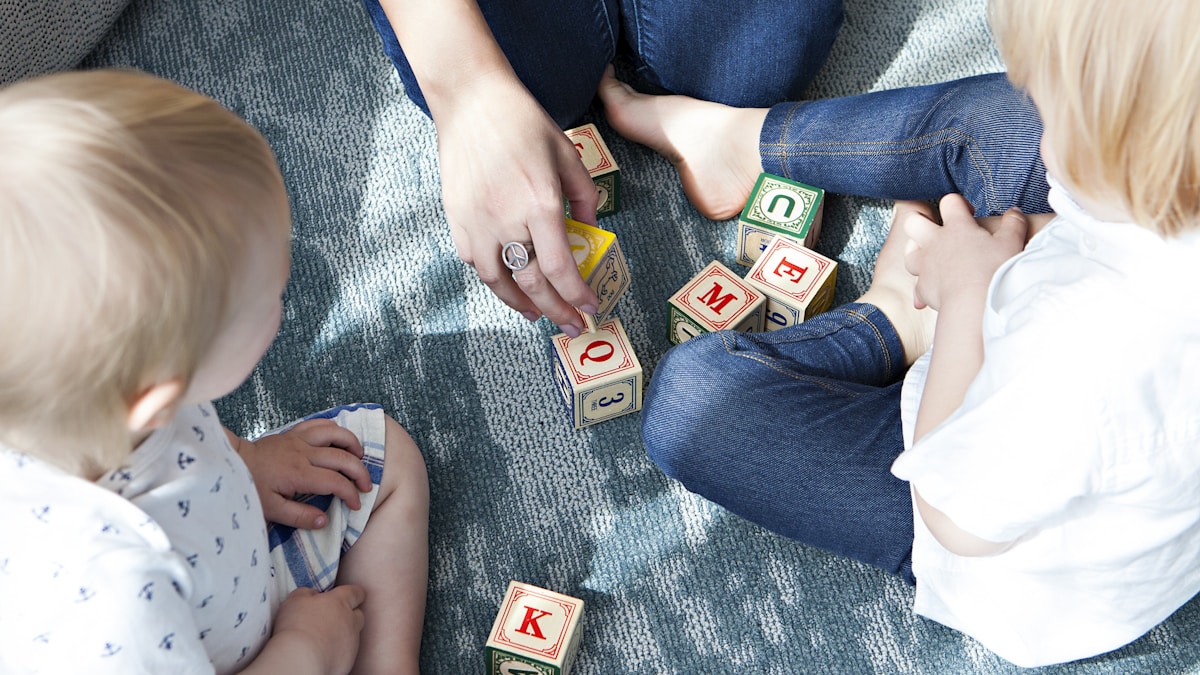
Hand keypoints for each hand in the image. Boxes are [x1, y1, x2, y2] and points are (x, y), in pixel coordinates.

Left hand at [229, 419, 371, 528]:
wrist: (232, 463)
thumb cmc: (250, 488)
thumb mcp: (271, 510)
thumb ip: (299, 516)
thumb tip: (325, 520)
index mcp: (298, 474)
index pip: (335, 482)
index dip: (350, 494)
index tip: (355, 505)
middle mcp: (303, 453)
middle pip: (342, 457)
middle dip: (360, 472)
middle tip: (366, 486)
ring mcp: (299, 439)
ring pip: (335, 433)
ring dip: (352, 444)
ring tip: (360, 457)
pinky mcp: (294, 432)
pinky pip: (320, 423)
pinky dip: (335, 428)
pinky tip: (340, 439)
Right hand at [268, 585, 365, 674]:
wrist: (301, 659)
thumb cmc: (296, 626)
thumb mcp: (296, 598)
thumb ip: (308, 593)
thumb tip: (313, 594)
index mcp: (340, 602)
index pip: (356, 592)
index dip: (353, 594)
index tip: (348, 596)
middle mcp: (351, 620)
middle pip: (358, 614)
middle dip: (350, 615)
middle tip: (332, 618)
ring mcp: (352, 641)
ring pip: (354, 634)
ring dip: (343, 634)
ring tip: (325, 638)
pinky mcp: (349, 660)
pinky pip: (347, 652)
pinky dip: (339, 651)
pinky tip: (324, 652)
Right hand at [434, 73, 599, 336]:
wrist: (471, 101)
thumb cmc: (523, 123)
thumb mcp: (567, 155)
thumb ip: (584, 198)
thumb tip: (590, 233)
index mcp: (539, 203)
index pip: (560, 268)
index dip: (576, 296)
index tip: (590, 308)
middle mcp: (506, 220)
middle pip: (533, 284)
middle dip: (557, 311)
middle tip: (572, 325)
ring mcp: (477, 223)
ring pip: (499, 282)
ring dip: (521, 304)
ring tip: (538, 313)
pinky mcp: (456, 219)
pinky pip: (476, 263)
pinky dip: (495, 279)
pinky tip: (509, 283)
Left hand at [903, 194, 1028, 311]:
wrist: (975, 303)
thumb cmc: (994, 271)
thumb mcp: (1011, 243)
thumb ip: (1013, 224)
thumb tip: (1014, 212)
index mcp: (957, 227)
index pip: (949, 202)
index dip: (958, 203)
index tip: (968, 213)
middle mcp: (935, 242)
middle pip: (913, 221)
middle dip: (920, 221)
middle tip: (935, 228)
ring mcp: (925, 265)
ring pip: (909, 252)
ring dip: (916, 253)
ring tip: (929, 257)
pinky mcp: (923, 288)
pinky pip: (916, 286)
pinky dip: (922, 289)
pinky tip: (929, 293)